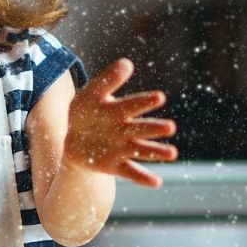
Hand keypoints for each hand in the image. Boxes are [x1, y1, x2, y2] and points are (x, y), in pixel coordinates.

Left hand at [64, 58, 177, 186]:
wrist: (74, 139)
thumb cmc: (86, 112)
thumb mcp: (91, 93)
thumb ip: (107, 80)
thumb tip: (127, 63)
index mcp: (119, 110)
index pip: (133, 104)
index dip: (145, 101)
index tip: (160, 97)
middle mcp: (126, 129)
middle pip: (142, 128)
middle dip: (155, 128)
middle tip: (170, 127)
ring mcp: (122, 148)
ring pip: (142, 150)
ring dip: (157, 152)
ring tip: (172, 154)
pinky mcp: (116, 166)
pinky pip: (131, 172)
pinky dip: (143, 178)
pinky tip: (157, 183)